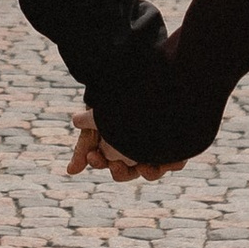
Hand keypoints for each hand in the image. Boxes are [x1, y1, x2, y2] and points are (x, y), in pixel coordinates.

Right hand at [67, 107, 188, 181]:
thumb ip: (84, 147)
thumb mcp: (96, 122)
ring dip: (147, 172)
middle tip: (116, 163)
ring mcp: (156, 147)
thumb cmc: (115, 98)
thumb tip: (71, 172)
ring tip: (144, 165)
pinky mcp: (177, 144)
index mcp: (116, 145)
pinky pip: (175, 161)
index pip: (106, 162)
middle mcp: (136, 149)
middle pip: (128, 171)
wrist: (138, 75)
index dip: (98, 161)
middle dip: (120, 170)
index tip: (92, 154)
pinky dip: (172, 162)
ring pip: (151, 170)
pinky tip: (167, 157)